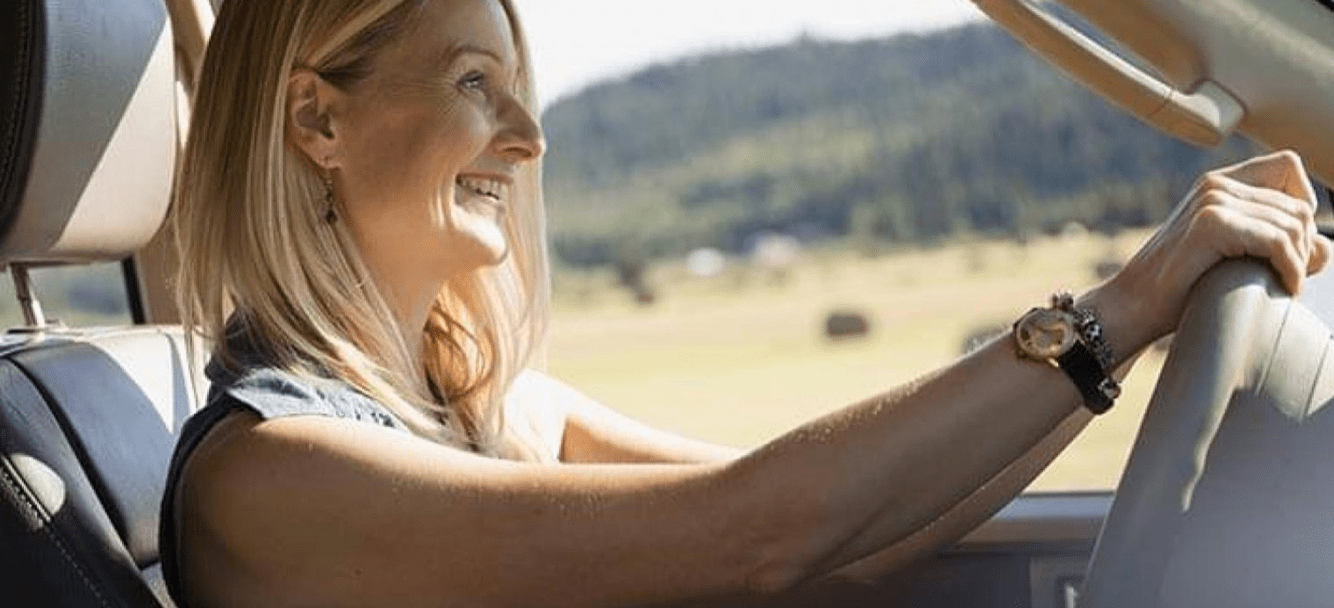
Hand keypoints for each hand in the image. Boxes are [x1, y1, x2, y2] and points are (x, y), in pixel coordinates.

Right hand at [1093, 150, 1331, 356]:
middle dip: (1304, 246)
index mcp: (1217, 184)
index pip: (1287, 166)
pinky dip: (1290, 269)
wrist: (1133, 306)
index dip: (1303, 202)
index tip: (1291, 244)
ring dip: (1298, 263)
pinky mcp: (1211, 223)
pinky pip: (1278, 242)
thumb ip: (1276, 244)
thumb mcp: (1234, 256)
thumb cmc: (1180, 288)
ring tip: (1283, 287)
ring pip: (1293, 224)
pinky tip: (1283, 288)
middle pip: (1298, 205)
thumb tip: (1325, 248)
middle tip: (1289, 278)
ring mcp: (1211, 200)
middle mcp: (1215, 184)